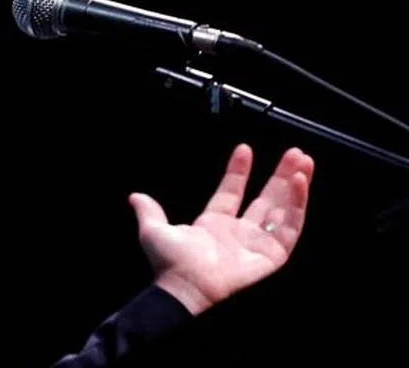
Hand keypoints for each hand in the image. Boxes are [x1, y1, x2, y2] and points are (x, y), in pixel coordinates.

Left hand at [129, 143, 314, 314]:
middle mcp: (238, 233)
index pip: (231, 192)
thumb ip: (149, 211)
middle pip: (266, 198)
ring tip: (303, 161)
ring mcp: (256, 243)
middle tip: (294, 153)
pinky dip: (297, 204)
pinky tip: (300, 182)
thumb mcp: (154, 231)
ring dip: (294, 185)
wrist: (186, 287)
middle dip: (280, 176)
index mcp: (213, 225)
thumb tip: (135, 197)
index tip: (245, 150)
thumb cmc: (170, 264)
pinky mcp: (272, 255)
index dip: (238, 171)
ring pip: (283, 209)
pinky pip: (291, 227)